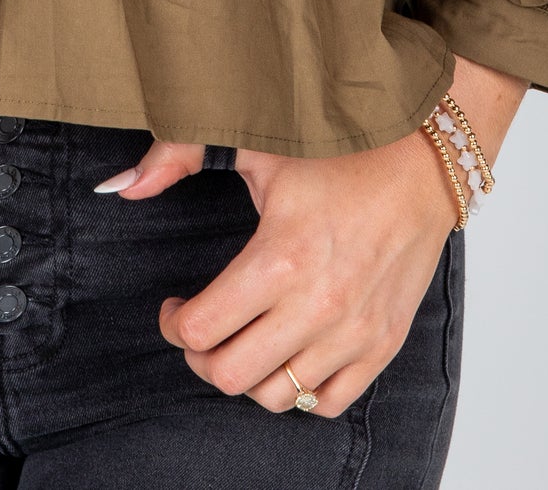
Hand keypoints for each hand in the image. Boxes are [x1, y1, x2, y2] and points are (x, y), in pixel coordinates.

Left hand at [94, 56, 525, 415]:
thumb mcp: (258, 144)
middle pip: (230, 375)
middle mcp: (316, 306)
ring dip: (248, 375)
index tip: (176, 307)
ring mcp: (352, 332)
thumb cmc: (342, 149)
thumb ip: (179, 155)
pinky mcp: (383, 344)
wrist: (425, 160)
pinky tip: (291, 352)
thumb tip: (121, 186)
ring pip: (277, 397)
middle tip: (202, 328)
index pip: (201, 329)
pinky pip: (330, 402)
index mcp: (278, 259)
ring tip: (244, 339)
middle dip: (201, 356)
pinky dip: (303, 390)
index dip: (175, 324)